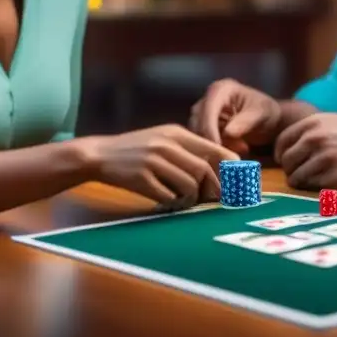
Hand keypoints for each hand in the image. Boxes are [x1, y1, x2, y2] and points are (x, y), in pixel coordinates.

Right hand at [84, 124, 238, 205]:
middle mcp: (167, 145)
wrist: (100, 154)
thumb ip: (188, 150)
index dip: (229, 168)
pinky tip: (169, 201)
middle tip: (212, 198)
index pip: (214, 150)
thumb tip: (220, 168)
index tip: (237, 182)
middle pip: (204, 170)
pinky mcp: (141, 179)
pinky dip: (174, 203)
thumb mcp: (163, 139)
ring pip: (189, 185)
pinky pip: (169, 196)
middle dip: (213, 188)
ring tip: (185, 200)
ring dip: (192, 198)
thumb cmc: (136, 149)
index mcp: (176, 133)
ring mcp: (154, 161)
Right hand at [189, 78, 282, 156]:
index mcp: (221, 89)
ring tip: (241, 148)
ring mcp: (204, 113)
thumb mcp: (261, 114)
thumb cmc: (267, 112)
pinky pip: (202, 141)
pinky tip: (237, 148)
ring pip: (197, 133)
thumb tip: (227, 132)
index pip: (208, 109)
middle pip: (198, 122)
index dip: (210, 128)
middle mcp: (208, 99)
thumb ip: (245, 122)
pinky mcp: (204, 127)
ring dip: (216, 145)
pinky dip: (217, 148)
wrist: (269, 121)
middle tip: (232, 152)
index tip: (218, 146)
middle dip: (213, 139)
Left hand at [273, 113, 336, 196]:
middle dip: (293, 171)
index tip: (288, 163)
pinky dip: (318, 191)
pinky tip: (332, 186)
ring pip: (296, 179)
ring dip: (305, 183)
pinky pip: (313, 190)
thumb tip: (285, 149)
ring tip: (321, 180)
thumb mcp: (335, 123)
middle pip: (286, 163)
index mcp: (314, 124)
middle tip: (306, 175)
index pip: (281, 143)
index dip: (282, 155)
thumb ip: (310, 131)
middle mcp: (316, 140)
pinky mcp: (334, 181)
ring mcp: (325, 161)